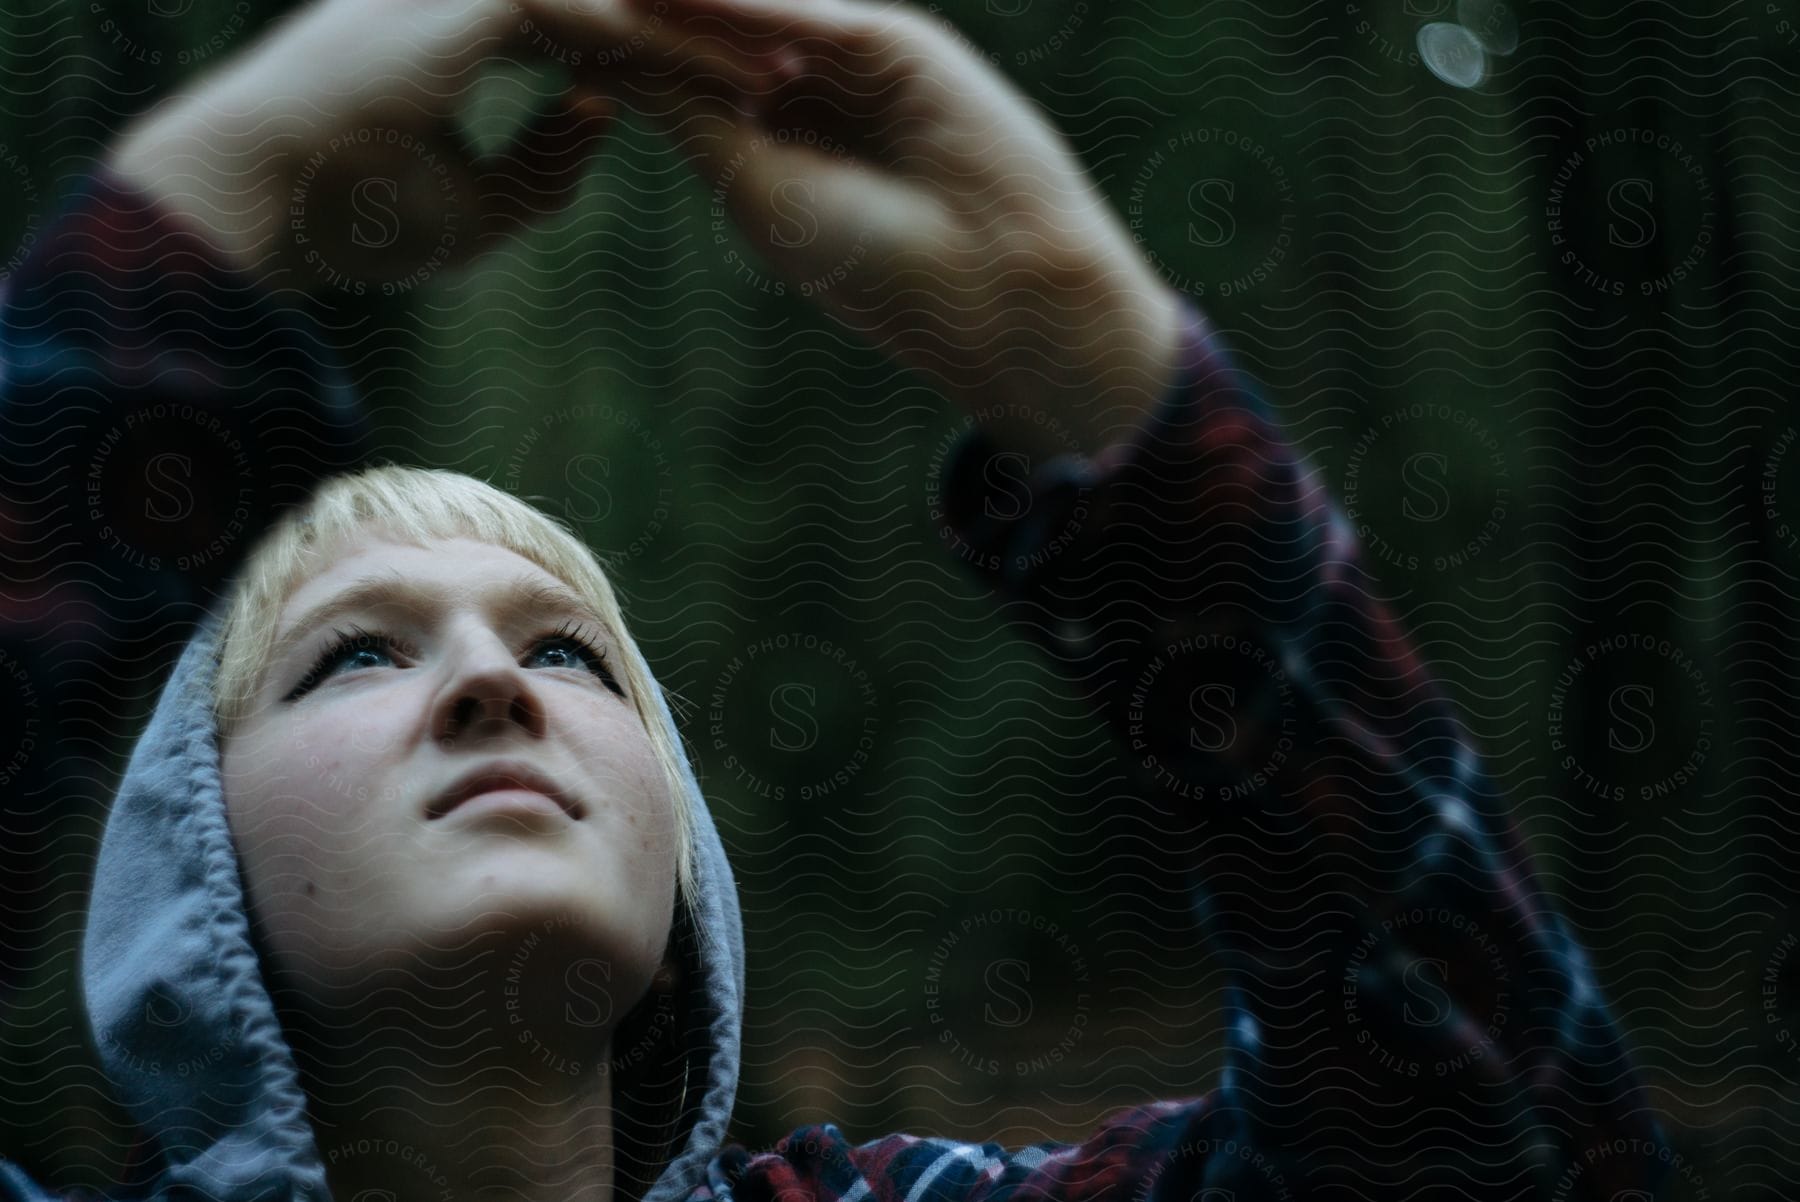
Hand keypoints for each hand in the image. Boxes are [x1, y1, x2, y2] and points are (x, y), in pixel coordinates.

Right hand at [106, 0, 780, 294]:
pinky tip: (749, 83)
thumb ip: (543, 164)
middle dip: (710, 39)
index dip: (671, 68)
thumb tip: (607, 114)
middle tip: (797, 73)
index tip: (743, 105)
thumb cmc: (349, 214)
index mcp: (465, 27)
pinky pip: (612, 26)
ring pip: (629, 6)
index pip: (594, 33)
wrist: (258, 195)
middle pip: (623, 6)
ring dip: (714, 41)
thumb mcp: (473, 205)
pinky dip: (682, 55)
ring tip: (797, 76)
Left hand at [609, 0, 1183, 452]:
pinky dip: (753, 8)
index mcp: (773, 139)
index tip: (533, 26)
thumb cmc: (878, 267)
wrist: (995, 289)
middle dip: (648, 6)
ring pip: (758, 10)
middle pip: (712, 26)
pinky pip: (814, 16)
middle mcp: (810, 89)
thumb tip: (611, 63)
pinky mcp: (901, 44)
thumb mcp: (759, 190)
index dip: (616, 46)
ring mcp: (856, 61)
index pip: (681, 73)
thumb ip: (696, 118)